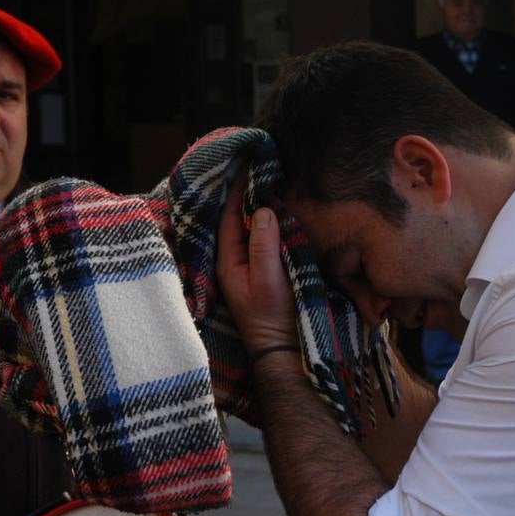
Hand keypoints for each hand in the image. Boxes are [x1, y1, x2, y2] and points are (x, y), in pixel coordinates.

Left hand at [216, 170, 297, 352]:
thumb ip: (263, 244)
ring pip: (254, 227)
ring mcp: (253, 265)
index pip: (230, 216)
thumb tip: (263, 209)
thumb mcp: (267, 279)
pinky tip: (283, 209)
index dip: (237, 190)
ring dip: (262, 205)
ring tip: (271, 178)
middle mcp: (237, 260)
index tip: (245, 165)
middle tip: (259, 165)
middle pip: (240, 219)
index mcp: (228, 260)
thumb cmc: (272, 317)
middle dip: (249, 194)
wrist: (286, 350)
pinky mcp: (270, 271)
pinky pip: (268, 239)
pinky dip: (274, 222)